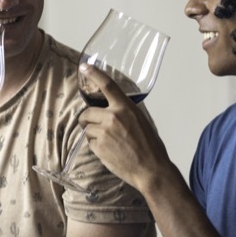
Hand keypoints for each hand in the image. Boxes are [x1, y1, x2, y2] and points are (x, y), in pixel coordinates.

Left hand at [77, 63, 170, 193]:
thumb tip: (112, 109)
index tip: (84, 66)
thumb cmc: (150, 146)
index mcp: (125, 108)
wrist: (150, 169)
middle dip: (87, 119)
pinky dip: (95, 146)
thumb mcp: (141, 121)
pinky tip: (109, 150)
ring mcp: (104, 133)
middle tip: (94, 125)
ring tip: (108, 141)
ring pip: (87, 128)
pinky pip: (89, 142)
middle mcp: (112, 117)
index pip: (107, 85)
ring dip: (92, 133)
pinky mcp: (99, 147)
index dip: (94, 74)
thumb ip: (125, 112)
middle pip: (86, 112)